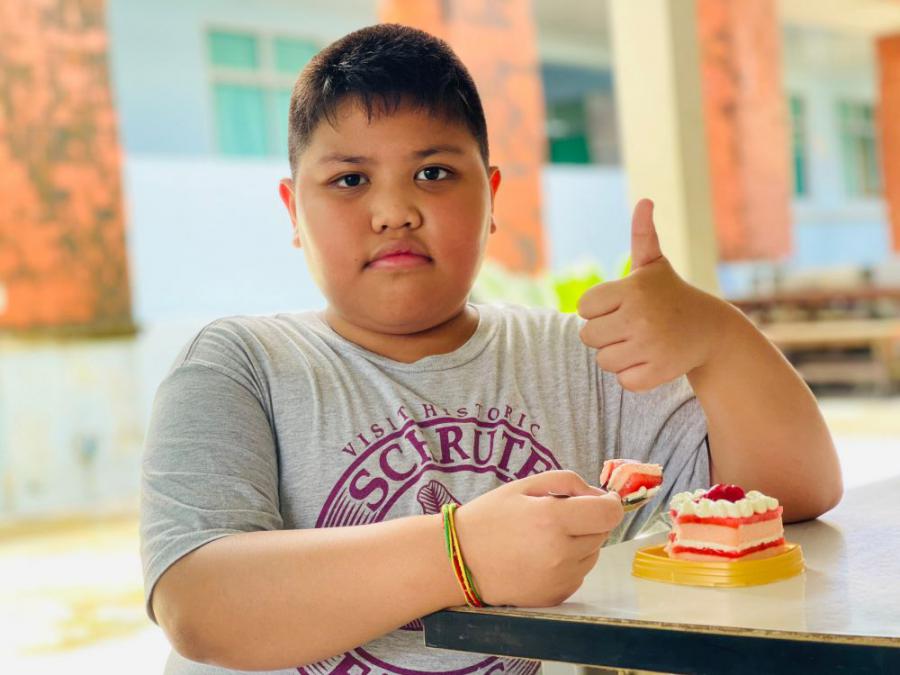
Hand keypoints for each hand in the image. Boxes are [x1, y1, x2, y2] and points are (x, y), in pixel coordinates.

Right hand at [453, 470, 623, 606]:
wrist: (458, 560)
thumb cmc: (489, 517)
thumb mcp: (524, 486)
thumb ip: (567, 482)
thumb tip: (598, 495)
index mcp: (553, 519)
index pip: (608, 514)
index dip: (609, 503)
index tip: (601, 499)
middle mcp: (561, 553)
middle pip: (602, 533)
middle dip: (588, 520)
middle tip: (559, 516)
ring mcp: (559, 579)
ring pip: (592, 555)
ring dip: (580, 543)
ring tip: (546, 538)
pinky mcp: (555, 597)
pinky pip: (578, 575)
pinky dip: (568, 564)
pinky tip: (541, 557)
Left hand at [577, 198, 726, 391]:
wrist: (710, 330)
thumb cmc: (670, 295)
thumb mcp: (654, 265)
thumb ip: (642, 235)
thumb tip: (644, 201)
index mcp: (632, 289)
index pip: (583, 308)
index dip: (599, 309)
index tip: (622, 306)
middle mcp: (640, 317)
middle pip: (587, 337)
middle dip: (605, 334)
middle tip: (631, 326)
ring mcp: (650, 346)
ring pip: (603, 361)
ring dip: (618, 355)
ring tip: (641, 342)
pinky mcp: (658, 373)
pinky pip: (623, 380)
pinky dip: (634, 374)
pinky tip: (652, 359)